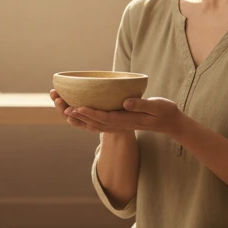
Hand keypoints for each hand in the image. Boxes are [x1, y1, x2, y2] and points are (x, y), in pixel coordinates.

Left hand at [50, 89, 182, 135]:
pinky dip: (81, 117)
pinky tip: (71, 110)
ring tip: (59, 104)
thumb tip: (125, 103)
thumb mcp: (156, 107)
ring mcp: (115, 125)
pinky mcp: (114, 122)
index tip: (76, 107)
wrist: (168, 122)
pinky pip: (94, 122)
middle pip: (92, 122)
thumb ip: (141, 105)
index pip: (104, 118)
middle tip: (59, 102)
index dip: (89, 113)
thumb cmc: (164, 112)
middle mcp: (117, 125)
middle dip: (74, 113)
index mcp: (126, 121)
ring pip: (90, 123)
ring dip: (74, 115)